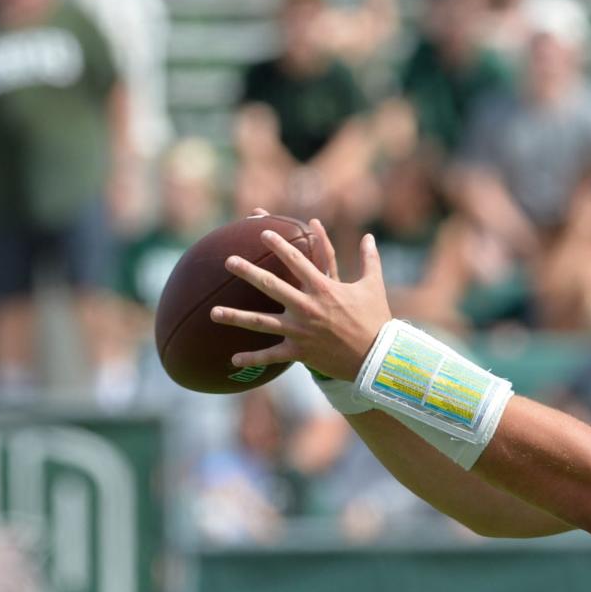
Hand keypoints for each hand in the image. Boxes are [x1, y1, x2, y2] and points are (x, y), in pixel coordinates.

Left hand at [210, 217, 391, 380]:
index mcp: (323, 288)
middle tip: (228, 260)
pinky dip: (252, 358)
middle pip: (270, 285)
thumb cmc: (375, 319)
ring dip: (236, 316)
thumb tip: (369, 237)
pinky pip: (272, 356)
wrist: (377, 358)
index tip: (262, 231)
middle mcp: (307, 307)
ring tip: (212, 312)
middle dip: (247, 271)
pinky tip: (233, 359)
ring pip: (261, 322)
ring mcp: (300, 331)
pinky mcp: (300, 352)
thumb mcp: (373, 286)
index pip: (296, 260)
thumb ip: (370, 259)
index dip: (279, 244)